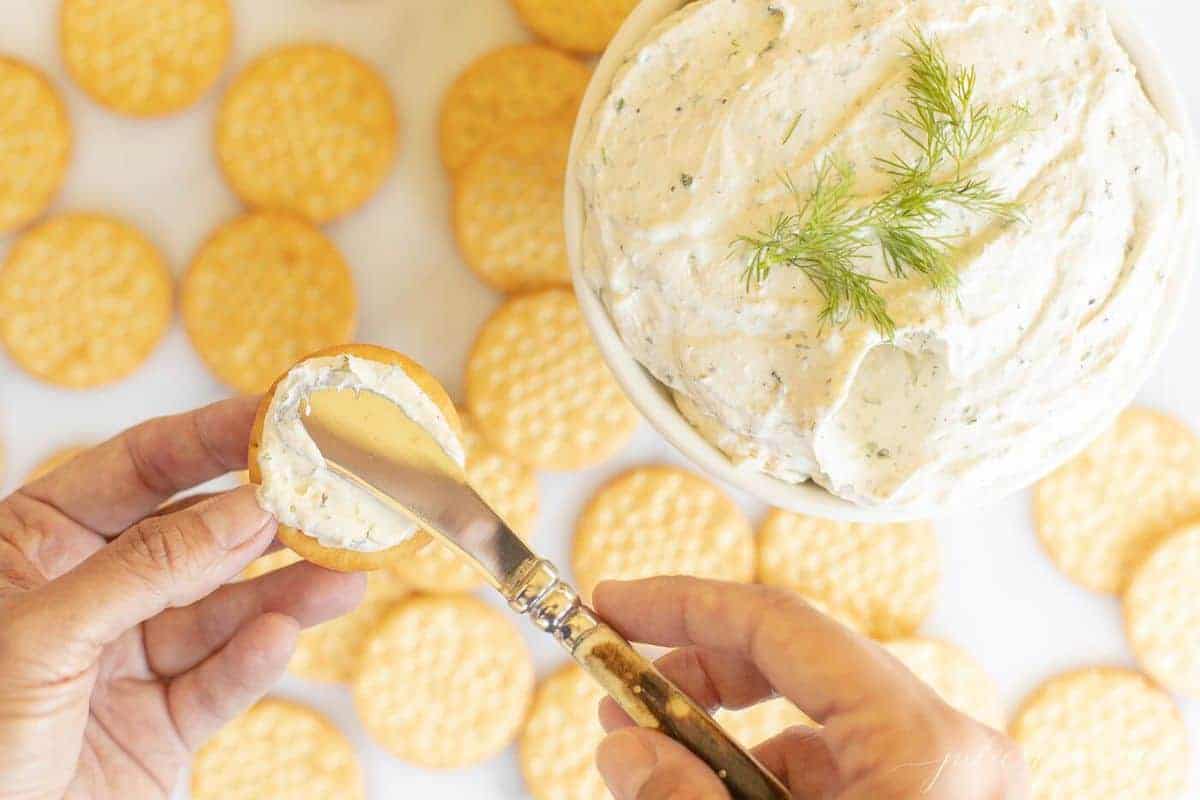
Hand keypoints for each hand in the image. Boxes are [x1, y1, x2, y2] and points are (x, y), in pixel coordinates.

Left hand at [0, 397, 364, 799]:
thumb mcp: (42, 639)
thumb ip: (146, 568)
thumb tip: (244, 508)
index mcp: (34, 546)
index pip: (138, 468)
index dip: (212, 437)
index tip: (282, 413)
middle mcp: (87, 594)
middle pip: (195, 538)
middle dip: (265, 520)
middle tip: (334, 495)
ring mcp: (126, 660)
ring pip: (221, 612)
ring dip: (284, 594)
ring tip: (343, 575)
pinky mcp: (160, 724)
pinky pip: (217, 684)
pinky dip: (252, 663)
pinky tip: (282, 637)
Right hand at [593, 577, 1030, 799]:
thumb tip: (623, 747)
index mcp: (923, 746)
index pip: (782, 628)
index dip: (684, 605)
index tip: (612, 606)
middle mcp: (950, 749)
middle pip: (801, 667)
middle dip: (700, 672)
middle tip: (619, 678)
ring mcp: (946, 782)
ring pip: (815, 725)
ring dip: (726, 733)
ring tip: (649, 754)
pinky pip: (836, 771)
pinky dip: (766, 778)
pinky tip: (708, 796)